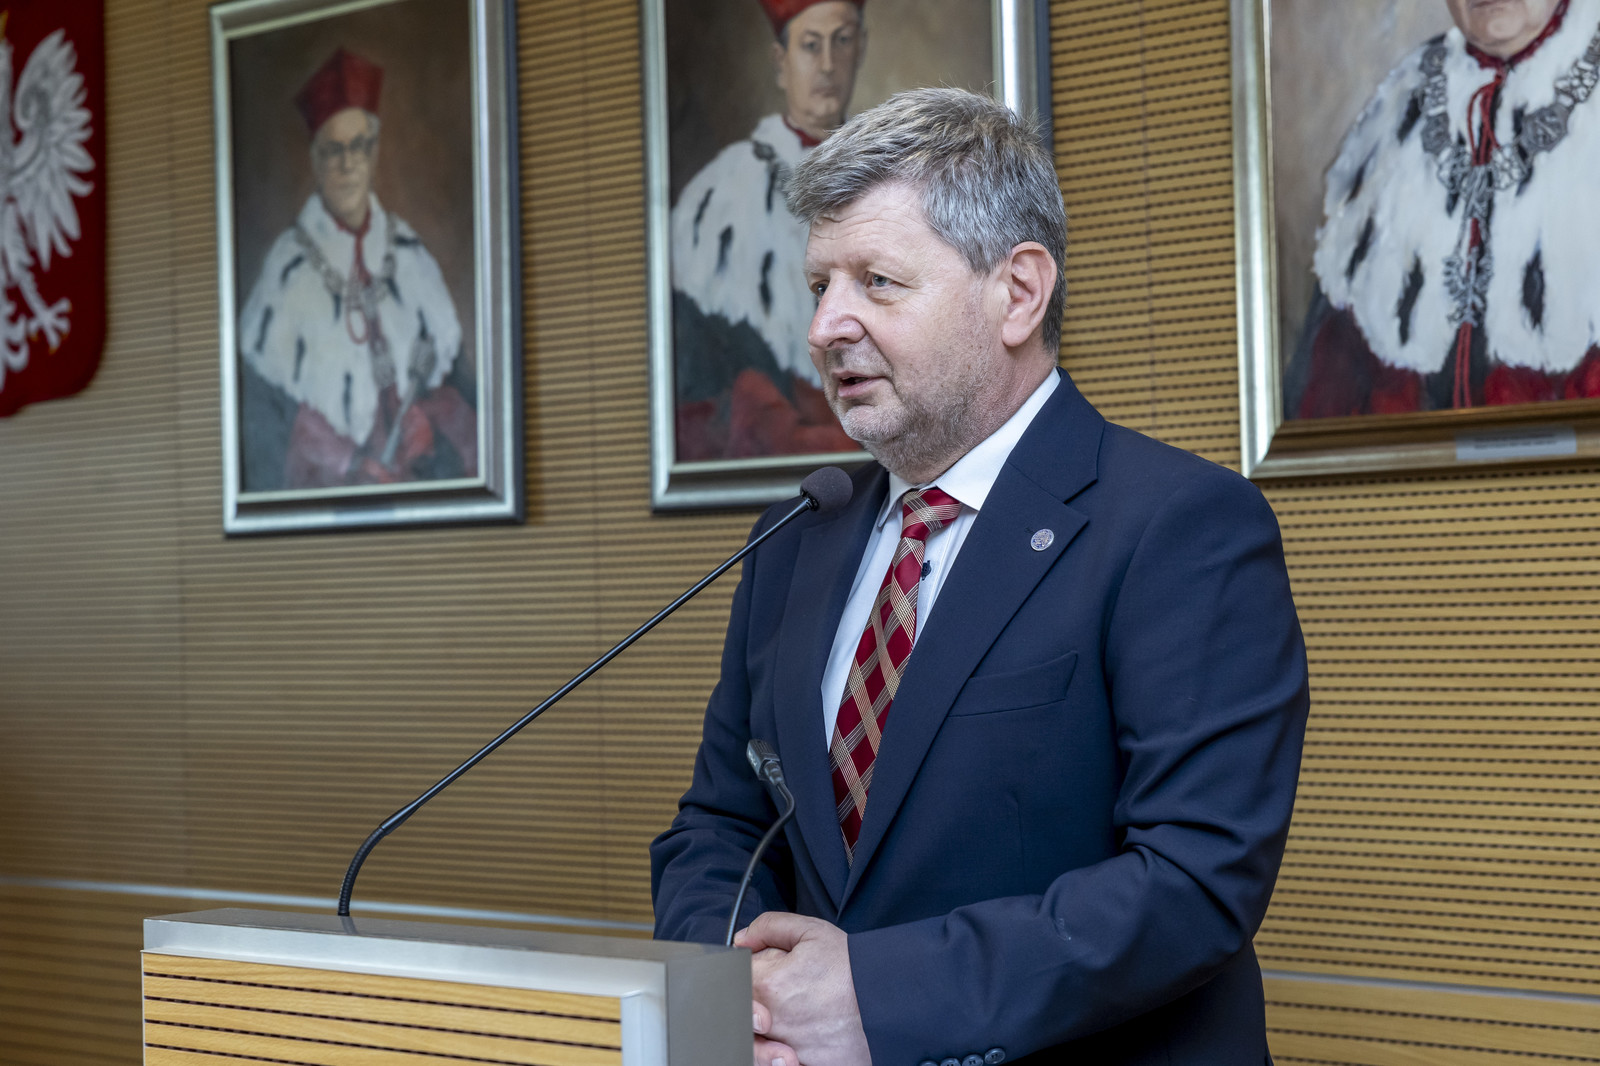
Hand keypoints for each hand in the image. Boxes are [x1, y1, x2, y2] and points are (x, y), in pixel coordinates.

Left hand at [737, 912, 870, 1065]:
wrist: (888, 999)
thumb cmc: (851, 968)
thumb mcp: (811, 931)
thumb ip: (769, 927)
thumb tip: (741, 939)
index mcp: (768, 983)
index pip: (730, 977)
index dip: (741, 971)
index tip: (758, 971)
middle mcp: (772, 1020)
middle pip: (738, 1014)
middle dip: (749, 1005)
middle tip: (771, 999)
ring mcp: (787, 1047)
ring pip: (753, 1044)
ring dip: (762, 1035)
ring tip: (785, 1022)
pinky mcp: (804, 1063)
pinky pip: (778, 1063)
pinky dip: (781, 1055)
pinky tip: (792, 1043)